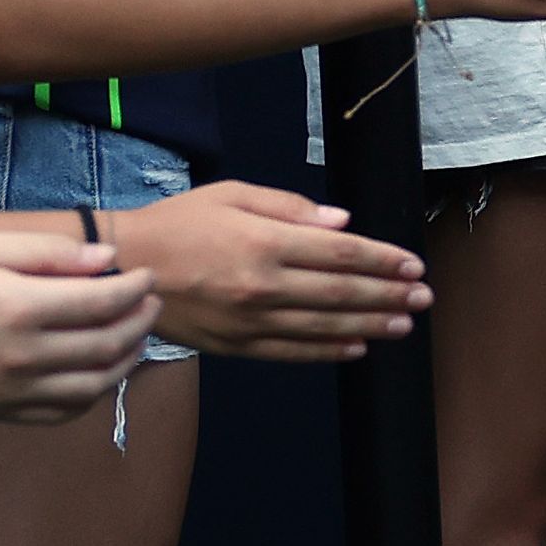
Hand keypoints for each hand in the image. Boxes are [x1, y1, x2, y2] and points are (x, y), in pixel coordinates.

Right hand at [0, 232, 159, 421]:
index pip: (103, 302)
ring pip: (92, 387)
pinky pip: (60, 413)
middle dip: (139, 322)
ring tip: (134, 338)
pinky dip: (91, 395)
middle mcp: (21, 357)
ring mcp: (9, 392)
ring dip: (125, 362)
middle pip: (106, 345)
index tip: (147, 276)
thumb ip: (50, 254)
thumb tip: (108, 260)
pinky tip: (99, 373)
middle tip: (150, 303)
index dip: (135, 288)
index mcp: (19, 309)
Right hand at [108, 181, 431, 361]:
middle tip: (424, 298)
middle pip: (340, 293)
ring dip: (369, 326)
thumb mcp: (233, 195)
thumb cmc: (178, 222)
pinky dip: (327, 351)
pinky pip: (290, 351)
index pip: (341, 254)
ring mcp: (248, 321)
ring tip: (403, 324)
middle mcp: (261, 285)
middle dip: (388, 295)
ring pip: (323, 326)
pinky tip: (355, 348)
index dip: (383, 260)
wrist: (121, 268)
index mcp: (264, 243)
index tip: (413, 265)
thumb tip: (342, 222)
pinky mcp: (234, 345)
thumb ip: (291, 207)